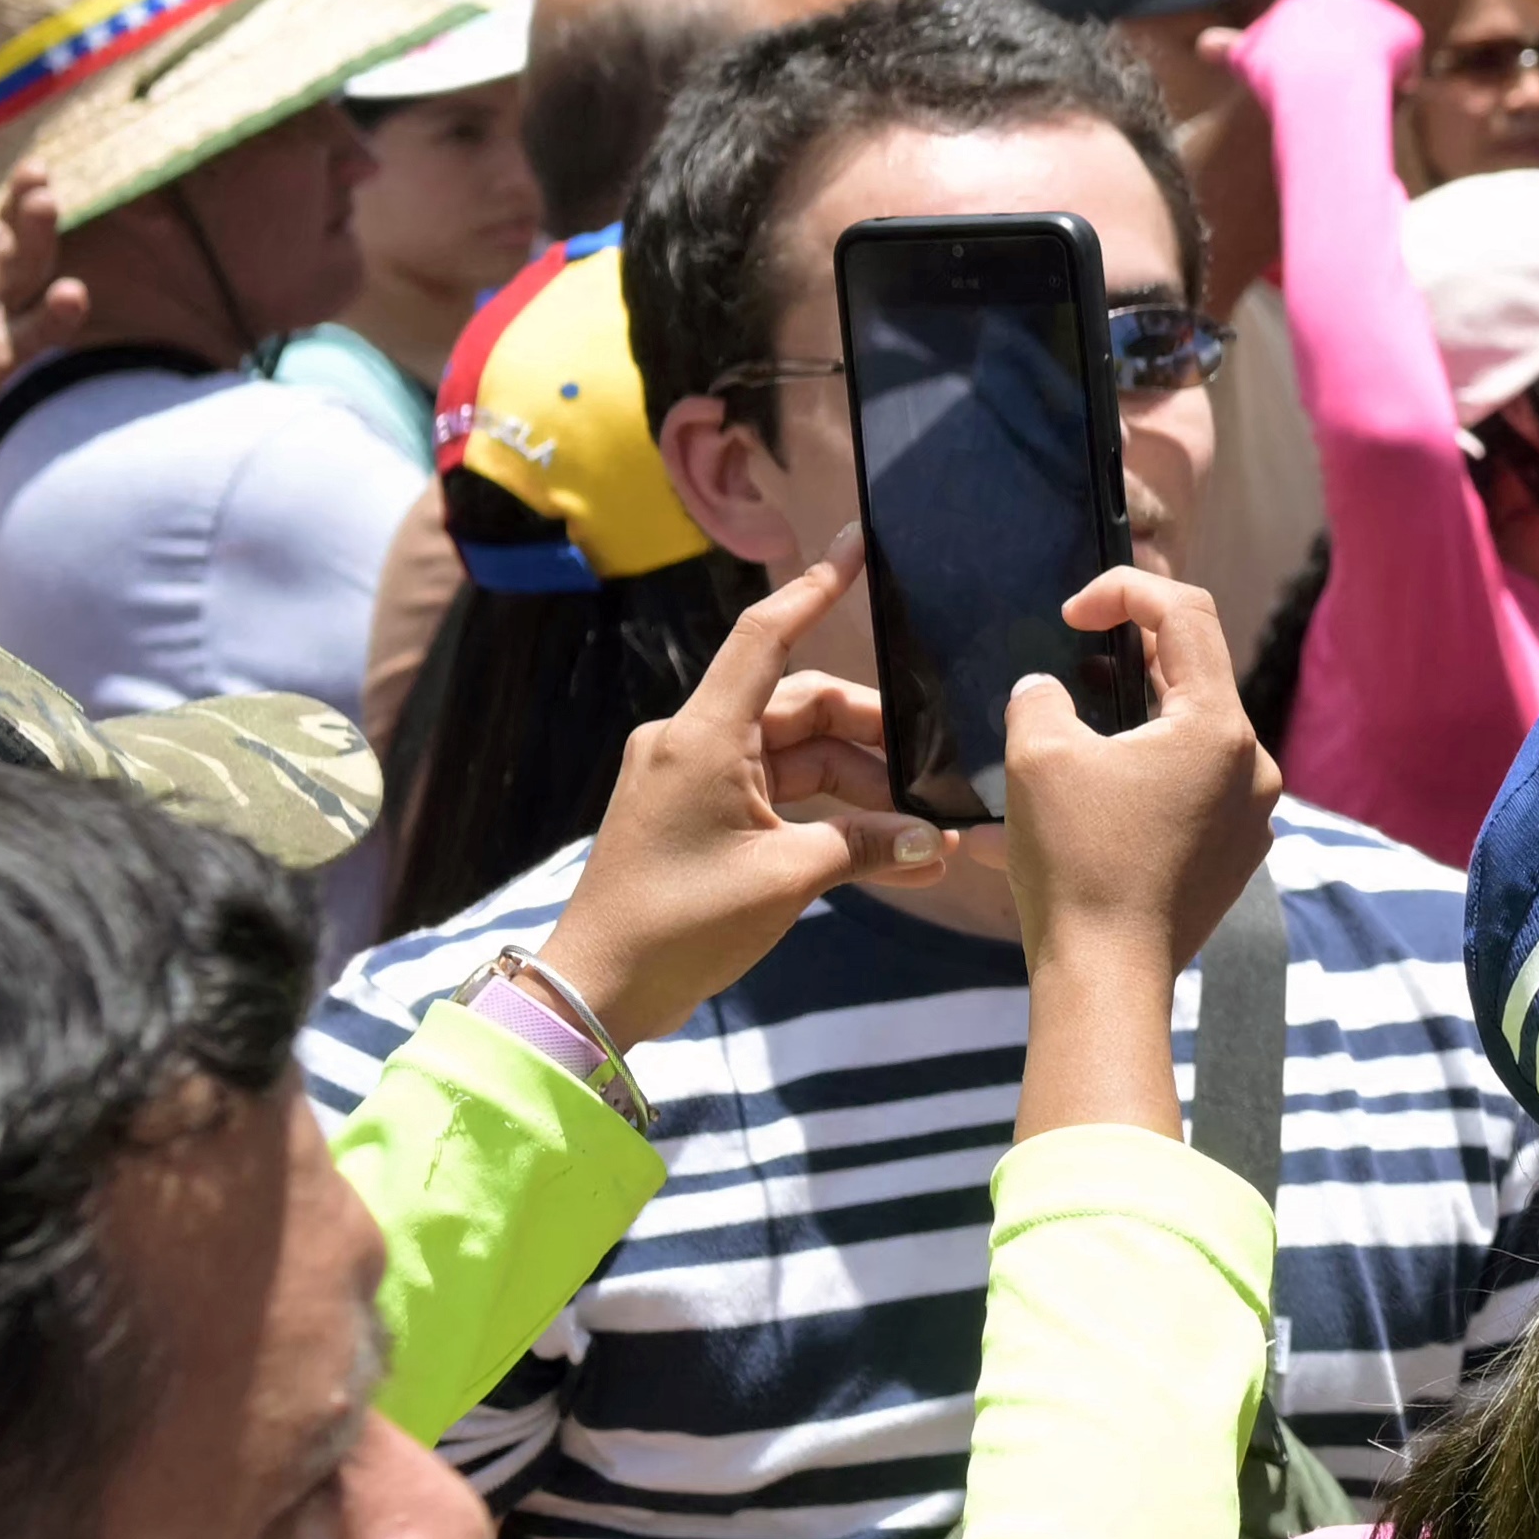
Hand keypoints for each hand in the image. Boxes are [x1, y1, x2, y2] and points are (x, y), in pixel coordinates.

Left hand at [532, 550, 948, 1040]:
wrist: (600, 989)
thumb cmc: (680, 925)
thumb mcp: (785, 880)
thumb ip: (865, 847)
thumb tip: (933, 841)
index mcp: (703, 737)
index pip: (765, 640)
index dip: (815, 591)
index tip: (857, 549)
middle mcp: (694, 743)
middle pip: (803, 710)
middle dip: (875, 741)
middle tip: (938, 779)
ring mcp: (694, 779)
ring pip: (800, 758)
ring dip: (860, 792)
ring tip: (921, 838)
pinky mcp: (698, 815)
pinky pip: (779, 795)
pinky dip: (829, 818)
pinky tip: (885, 854)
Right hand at [999, 565, 1274, 1095]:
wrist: (1107, 978)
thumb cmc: (1077, 863)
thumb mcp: (1040, 758)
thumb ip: (1042, 699)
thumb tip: (1048, 690)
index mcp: (1219, 727)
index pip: (1186, 613)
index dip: (1126, 590)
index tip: (1073, 613)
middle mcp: (1253, 766)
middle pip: (1194, 679)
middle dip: (1127, 663)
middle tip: (1071, 669)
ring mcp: (1250, 815)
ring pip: (1188, 740)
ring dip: (1129, 729)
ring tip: (1067, 743)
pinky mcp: (1233, 856)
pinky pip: (1186, 795)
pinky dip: (1138, 783)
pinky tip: (1081, 806)